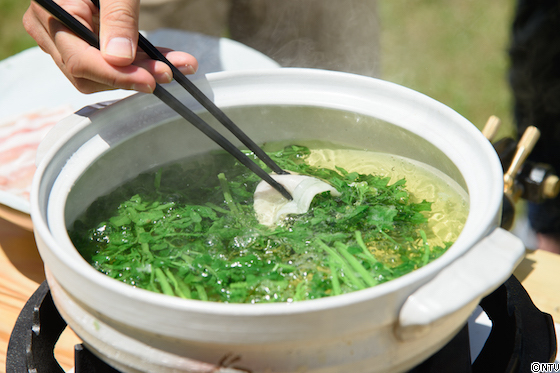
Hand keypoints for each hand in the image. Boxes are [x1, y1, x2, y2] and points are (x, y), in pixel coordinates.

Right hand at [23, 0, 197, 93]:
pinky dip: (139, 61)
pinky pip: (111, 60)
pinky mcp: (86, 39)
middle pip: (91, 73)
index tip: (149, 81)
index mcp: (51, 14)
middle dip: (132, 76)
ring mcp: (67, 38)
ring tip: (176, 66)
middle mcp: (52, 31)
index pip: (80, 61)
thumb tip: (120, 59)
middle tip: (169, 72)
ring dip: (141, 71)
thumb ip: (117, 17)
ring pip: (103, 72)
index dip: (116, 76)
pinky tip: (165, 60)